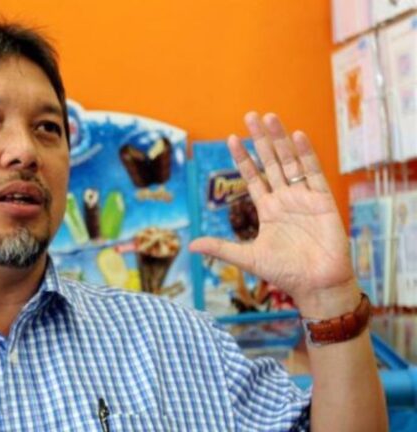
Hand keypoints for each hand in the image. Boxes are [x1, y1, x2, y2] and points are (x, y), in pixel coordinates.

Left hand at [189, 112, 358, 316]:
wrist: (316, 286)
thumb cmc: (285, 274)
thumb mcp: (247, 258)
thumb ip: (220, 248)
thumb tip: (191, 246)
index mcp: (268, 209)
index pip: (253, 177)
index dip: (243, 158)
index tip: (231, 138)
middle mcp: (285, 199)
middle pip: (271, 162)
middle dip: (260, 139)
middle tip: (251, 115)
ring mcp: (304, 198)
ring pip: (290, 161)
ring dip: (280, 140)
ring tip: (270, 117)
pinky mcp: (323, 201)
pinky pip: (313, 172)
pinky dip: (306, 153)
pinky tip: (295, 135)